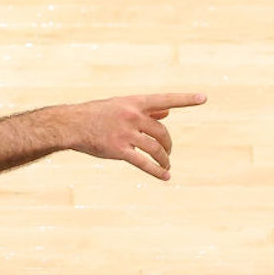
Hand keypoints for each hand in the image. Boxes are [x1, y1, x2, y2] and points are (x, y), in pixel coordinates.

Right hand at [63, 93, 206, 180]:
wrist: (70, 124)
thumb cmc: (95, 113)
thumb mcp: (119, 106)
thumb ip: (145, 110)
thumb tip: (167, 112)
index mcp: (132, 102)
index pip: (164, 100)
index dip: (185, 99)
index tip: (203, 98)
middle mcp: (131, 115)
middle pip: (161, 132)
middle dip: (168, 144)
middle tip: (168, 151)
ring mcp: (125, 133)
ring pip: (155, 148)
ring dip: (164, 159)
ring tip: (166, 165)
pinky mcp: (119, 150)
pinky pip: (144, 163)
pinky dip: (157, 171)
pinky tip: (165, 176)